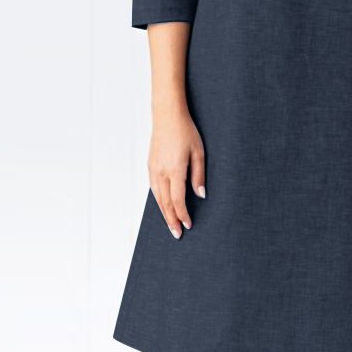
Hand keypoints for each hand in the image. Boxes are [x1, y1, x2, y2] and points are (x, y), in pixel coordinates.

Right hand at [148, 112, 204, 238]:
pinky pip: (154, 189)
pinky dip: (159, 201)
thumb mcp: (199, 152)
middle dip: (172, 220)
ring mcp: (153, 169)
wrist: (167, 116)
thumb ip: (199, 176)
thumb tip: (201, 195)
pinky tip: (163, 206)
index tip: (188, 225)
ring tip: (171, 225)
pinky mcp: (150, 166)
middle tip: (177, 234)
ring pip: (157, 198)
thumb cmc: (186, 132)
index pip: (178, 200)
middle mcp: (161, 172)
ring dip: (164, 213)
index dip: (183, 214)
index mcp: (175, 170)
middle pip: (165, 203)